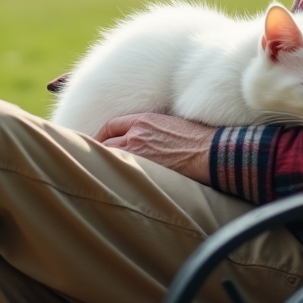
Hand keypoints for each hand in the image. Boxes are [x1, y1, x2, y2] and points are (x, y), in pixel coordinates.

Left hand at [95, 113, 212, 184]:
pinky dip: (117, 175)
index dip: (102, 135)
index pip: (111, 125)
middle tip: (93, 160)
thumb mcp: (167, 122)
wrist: (209, 152)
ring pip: (111, 158)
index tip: (98, 142)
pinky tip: (115, 181)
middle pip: (106, 142)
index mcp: (143, 120)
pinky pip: (123, 172)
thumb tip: (135, 137)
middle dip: (99, 150)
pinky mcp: (145, 170)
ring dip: (106, 164)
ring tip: (100, 172)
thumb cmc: (194, 137)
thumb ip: (147, 128)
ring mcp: (139, 154)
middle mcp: (136, 135)